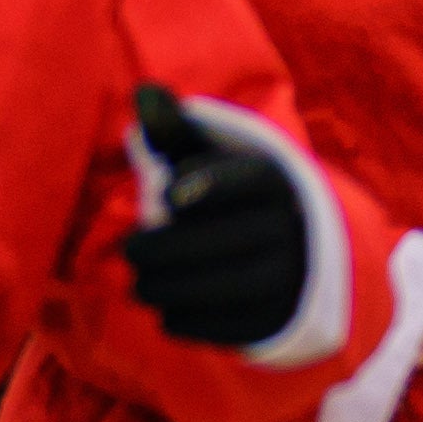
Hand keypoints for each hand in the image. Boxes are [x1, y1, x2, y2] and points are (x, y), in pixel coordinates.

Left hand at [121, 86, 313, 352]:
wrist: (285, 248)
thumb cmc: (222, 192)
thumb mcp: (203, 156)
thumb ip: (174, 129)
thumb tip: (146, 95)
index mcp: (271, 179)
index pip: (246, 179)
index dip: (210, 185)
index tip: (169, 195)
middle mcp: (291, 226)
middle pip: (230, 239)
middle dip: (170, 249)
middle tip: (130, 251)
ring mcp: (292, 276)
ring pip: (233, 287)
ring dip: (175, 289)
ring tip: (138, 285)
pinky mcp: (284, 316)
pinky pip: (241, 326)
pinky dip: (197, 323)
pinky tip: (165, 314)